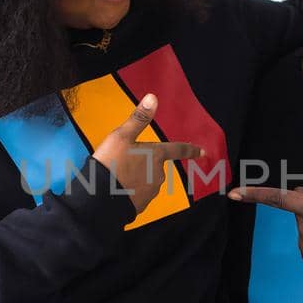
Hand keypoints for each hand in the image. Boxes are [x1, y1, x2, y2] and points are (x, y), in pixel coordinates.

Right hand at [92, 94, 202, 214]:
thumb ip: (138, 119)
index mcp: (156, 155)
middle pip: (155, 166)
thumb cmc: (111, 163)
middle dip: (143, 164)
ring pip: (146, 181)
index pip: (177, 149)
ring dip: (135, 178)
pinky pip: (138, 195)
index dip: (190, 150)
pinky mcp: (142, 205)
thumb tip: (153, 97)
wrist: (99, 198)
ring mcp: (151, 191)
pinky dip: (130, 192)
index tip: (202, 152)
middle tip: (122, 163)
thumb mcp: (121, 136)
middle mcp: (158, 174)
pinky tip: (117, 189)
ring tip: (116, 176)